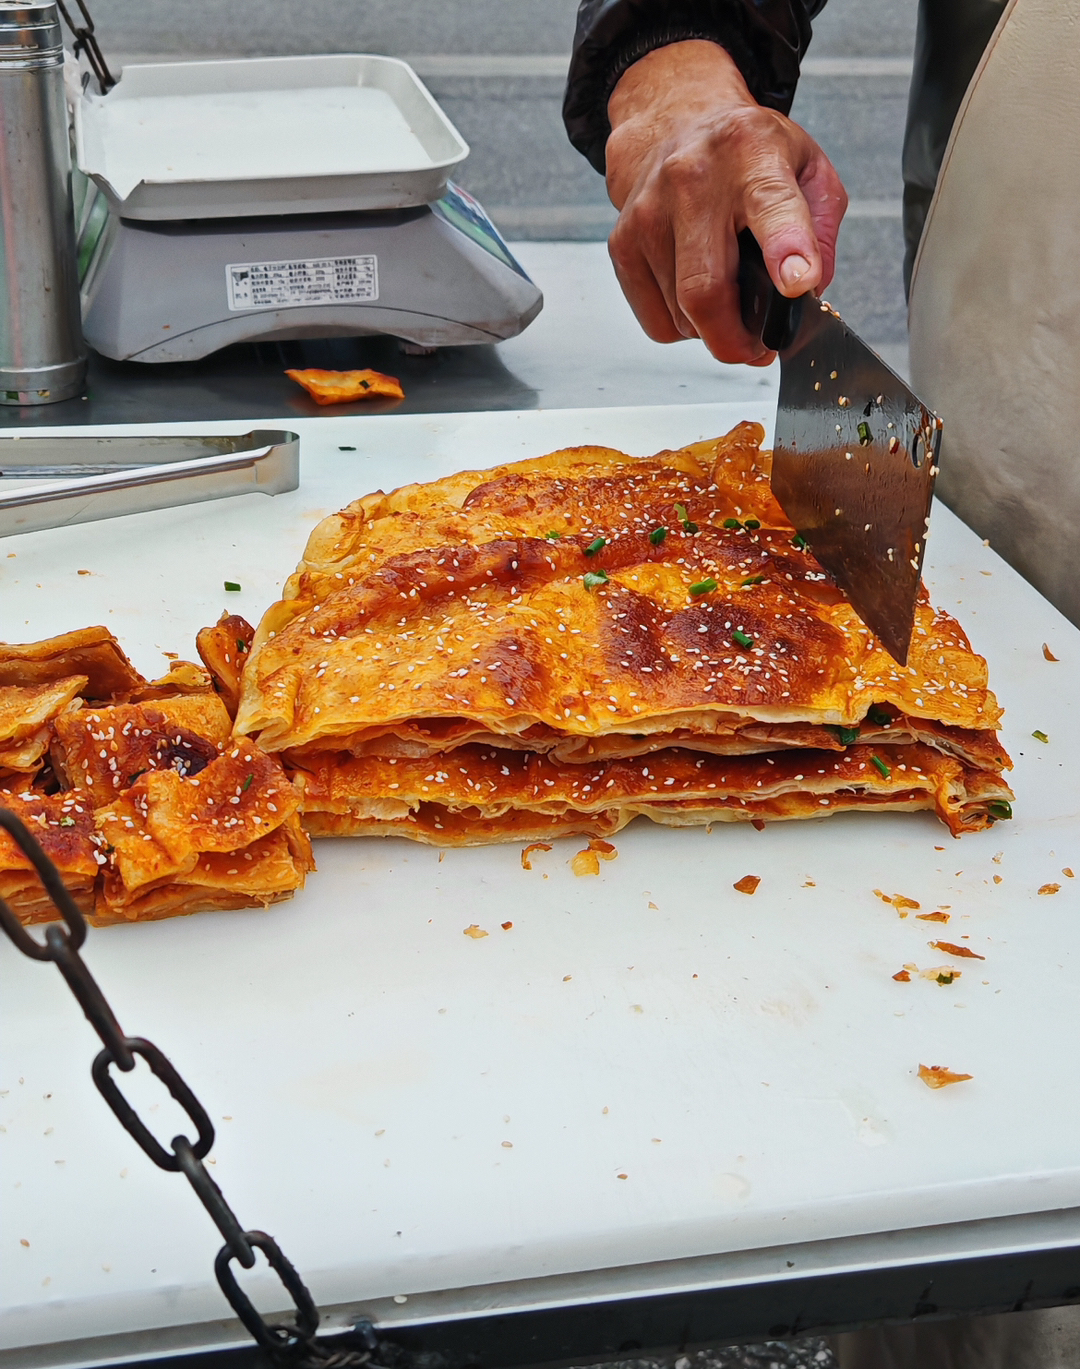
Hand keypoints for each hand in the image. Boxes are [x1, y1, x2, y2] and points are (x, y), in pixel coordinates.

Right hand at [605, 40, 846, 364]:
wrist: (675, 124)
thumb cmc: (747, 155)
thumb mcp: (807, 169)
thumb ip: (822, 232)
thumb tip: (808, 294)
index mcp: (752, 152)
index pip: (771, 206)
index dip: (786, 249)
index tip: (797, 282)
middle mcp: (692, 179)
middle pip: (707, 290)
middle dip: (736, 340)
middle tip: (758, 351)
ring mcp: (649, 214)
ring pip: (682, 316)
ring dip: (712, 330)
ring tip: (730, 304)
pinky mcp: (622, 244)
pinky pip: (657, 321)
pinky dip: (683, 327)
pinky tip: (695, 295)